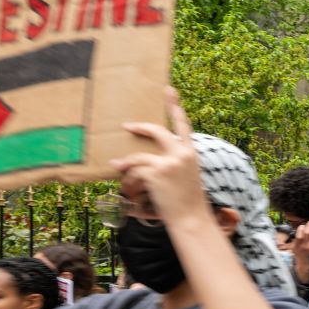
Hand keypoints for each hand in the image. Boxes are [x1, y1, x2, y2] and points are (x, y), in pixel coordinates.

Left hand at [110, 88, 209, 221]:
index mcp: (192, 152)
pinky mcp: (157, 173)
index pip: (183, 124)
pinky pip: (136, 169)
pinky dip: (127, 174)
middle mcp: (182, 153)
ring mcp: (169, 162)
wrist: (192, 218)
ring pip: (140, 154)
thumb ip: (176, 163)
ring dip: (127, 161)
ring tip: (117, 165)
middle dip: (140, 127)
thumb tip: (152, 160)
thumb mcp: (188, 176)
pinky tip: (119, 174)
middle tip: (127, 125)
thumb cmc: (189, 202)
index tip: (168, 90)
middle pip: (157, 131)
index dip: (175, 105)